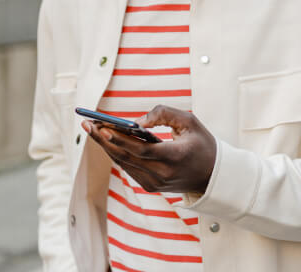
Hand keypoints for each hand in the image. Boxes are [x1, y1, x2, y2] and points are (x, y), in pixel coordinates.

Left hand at [82, 105, 215, 193]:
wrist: (213, 176)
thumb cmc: (201, 143)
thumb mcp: (189, 121)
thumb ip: (163, 114)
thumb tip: (136, 121)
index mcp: (175, 158)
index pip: (141, 150)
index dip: (120, 139)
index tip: (102, 126)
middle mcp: (162, 174)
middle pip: (126, 156)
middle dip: (103, 139)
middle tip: (87, 122)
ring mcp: (155, 183)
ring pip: (123, 163)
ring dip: (106, 145)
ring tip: (91, 127)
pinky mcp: (150, 186)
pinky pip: (128, 167)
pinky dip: (116, 152)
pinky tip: (104, 139)